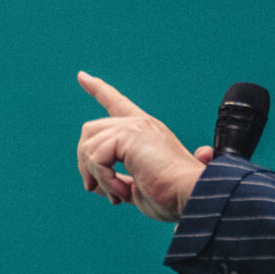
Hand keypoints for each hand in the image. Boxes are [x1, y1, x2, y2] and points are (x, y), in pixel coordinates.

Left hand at [74, 72, 212, 222]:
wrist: (192, 195)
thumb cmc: (173, 196)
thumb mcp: (136, 186)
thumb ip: (116, 178)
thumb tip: (92, 183)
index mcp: (145, 132)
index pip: (117, 103)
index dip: (99, 89)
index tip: (82, 77)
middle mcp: (140, 124)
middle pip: (90, 130)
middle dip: (84, 162)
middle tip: (94, 187)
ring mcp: (136, 127)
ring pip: (89, 146)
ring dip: (98, 177)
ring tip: (118, 195)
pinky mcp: (131, 135)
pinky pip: (97, 158)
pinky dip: (105, 180)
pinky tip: (122, 192)